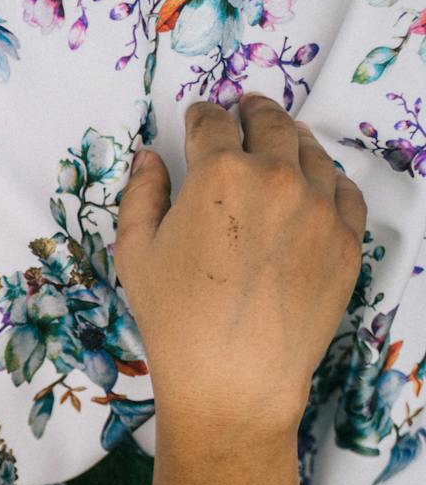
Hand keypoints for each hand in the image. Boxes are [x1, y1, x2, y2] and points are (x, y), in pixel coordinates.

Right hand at [115, 94, 367, 441]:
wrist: (235, 378)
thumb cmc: (175, 319)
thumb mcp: (135, 253)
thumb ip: (141, 195)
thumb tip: (149, 159)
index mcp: (219, 174)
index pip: (211, 124)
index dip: (201, 116)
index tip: (198, 117)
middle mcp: (277, 177)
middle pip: (270, 124)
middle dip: (252, 110)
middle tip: (246, 106)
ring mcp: (321, 207)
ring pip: (311, 152)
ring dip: (291, 139)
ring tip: (281, 140)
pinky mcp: (348, 238)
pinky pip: (343, 192)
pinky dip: (326, 180)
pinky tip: (313, 185)